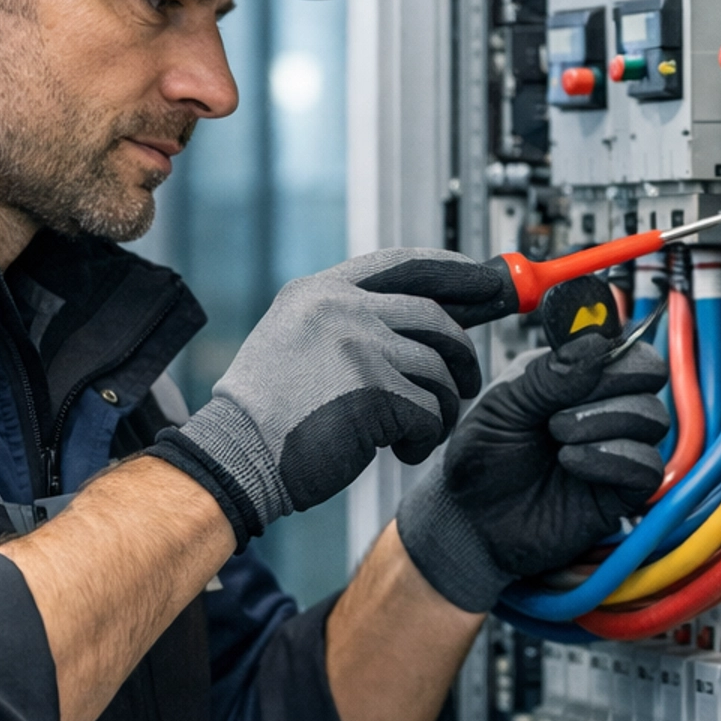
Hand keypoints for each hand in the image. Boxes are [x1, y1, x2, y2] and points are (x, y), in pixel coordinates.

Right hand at [151, 248, 508, 542]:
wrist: (235, 456)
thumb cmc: (268, 413)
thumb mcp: (295, 341)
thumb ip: (348, 322)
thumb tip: (427, 318)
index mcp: (319, 291)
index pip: (404, 264)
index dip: (453, 271)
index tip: (485, 281)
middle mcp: (340, 308)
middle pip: (435, 316)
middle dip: (462, 352)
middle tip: (467, 381)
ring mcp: (358, 346)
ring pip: (438, 369)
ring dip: (441, 406)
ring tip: (418, 431)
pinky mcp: (374, 392)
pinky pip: (428, 411)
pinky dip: (425, 437)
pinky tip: (400, 450)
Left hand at [395, 328, 668, 612]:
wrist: (471, 520)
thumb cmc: (482, 459)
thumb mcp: (501, 406)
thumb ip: (545, 375)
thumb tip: (596, 345)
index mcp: (576, 376)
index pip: (625, 345)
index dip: (611, 349)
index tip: (580, 362)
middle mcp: (605, 406)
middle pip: (649, 374)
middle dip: (610, 383)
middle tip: (560, 408)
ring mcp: (618, 447)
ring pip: (652, 417)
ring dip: (604, 421)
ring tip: (558, 438)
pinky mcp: (624, 491)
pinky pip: (649, 466)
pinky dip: (613, 458)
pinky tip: (573, 463)